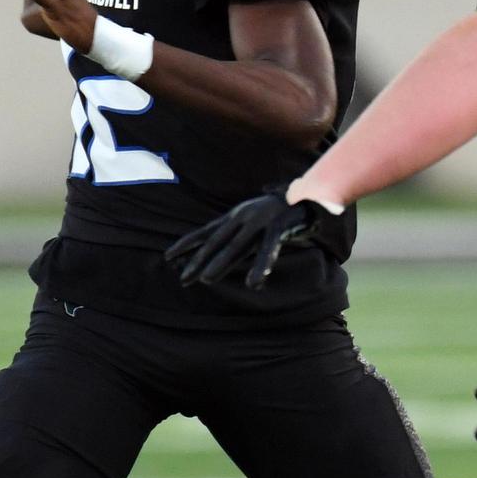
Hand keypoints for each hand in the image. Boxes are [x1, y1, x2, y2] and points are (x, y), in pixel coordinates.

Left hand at [165, 193, 328, 288]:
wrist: (309, 194)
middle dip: (198, 260)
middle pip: (217, 242)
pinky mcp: (278, 227)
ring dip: (221, 263)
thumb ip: (237, 237)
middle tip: (182, 279)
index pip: (206, 232)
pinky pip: (269, 249)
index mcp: (236, 216)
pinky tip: (254, 283)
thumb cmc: (279, 213)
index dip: (187, 244)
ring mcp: (260, 221)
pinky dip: (261, 266)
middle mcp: (243, 217)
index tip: (167, 258)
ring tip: (206, 280)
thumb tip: (218, 255)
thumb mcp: (253, 222)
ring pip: (238, 246)